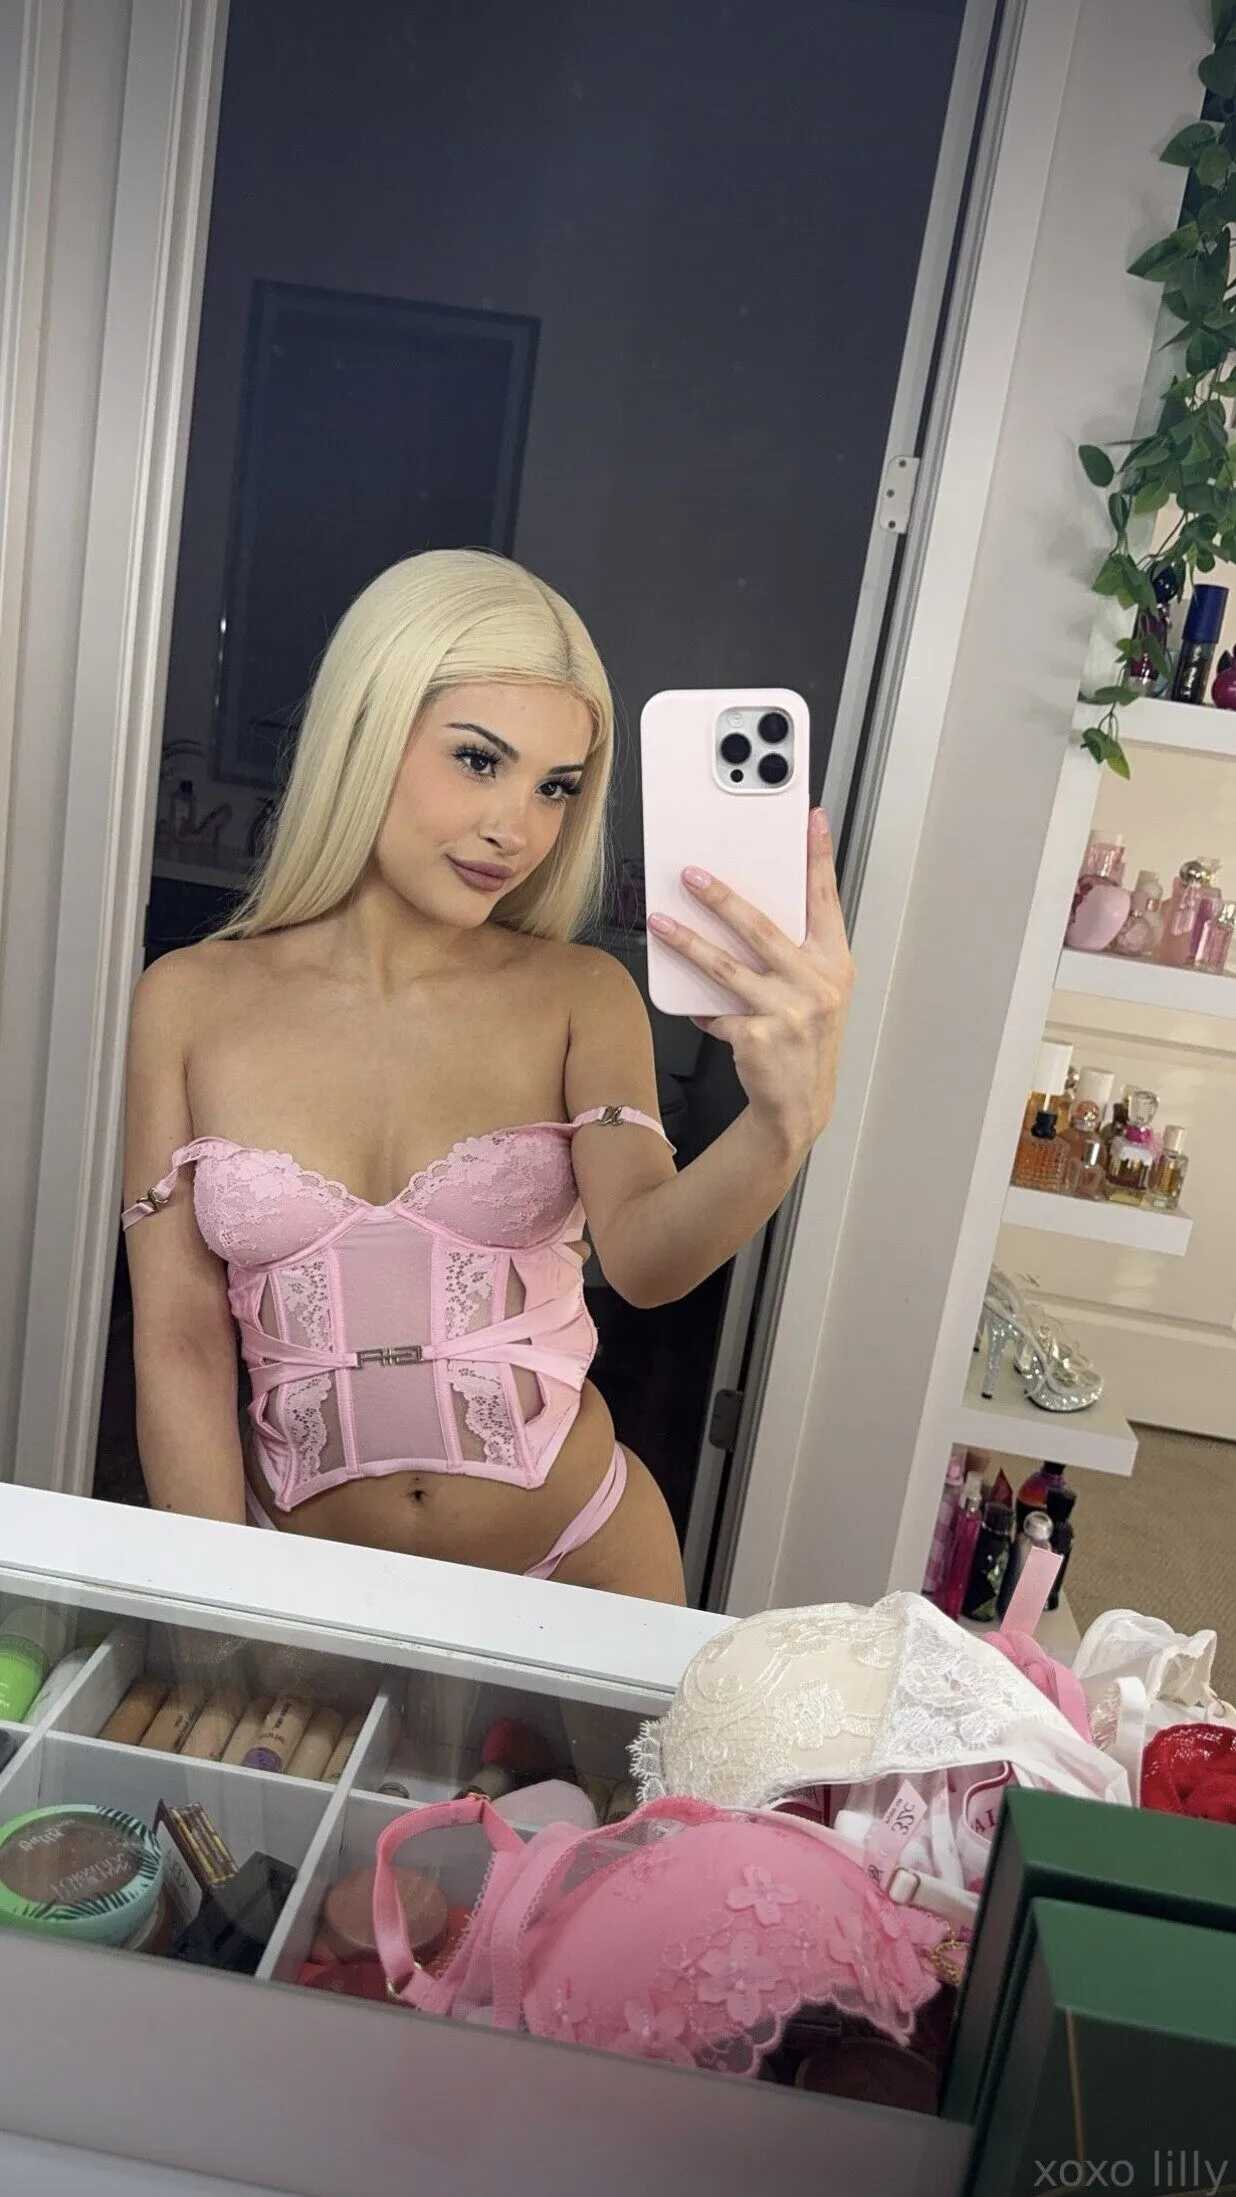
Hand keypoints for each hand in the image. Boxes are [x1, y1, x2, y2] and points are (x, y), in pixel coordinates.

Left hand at [646, 809, 854, 1156]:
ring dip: (689, 942)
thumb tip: (743, 910)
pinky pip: (718, 1012)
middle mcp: (818, 984)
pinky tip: (696, 1008)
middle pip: (762, 928)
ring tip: (661, 922)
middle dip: (723, 896)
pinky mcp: (761, 1037)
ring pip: (727, 967)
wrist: (799, 1104)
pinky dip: (703, 1009)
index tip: (811, 819)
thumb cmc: (803, 1039)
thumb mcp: (815, 991)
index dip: (819, 856)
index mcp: (834, 963)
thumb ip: (793, 952)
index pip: (826, 899)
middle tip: (692, 873)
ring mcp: (791, 1011)